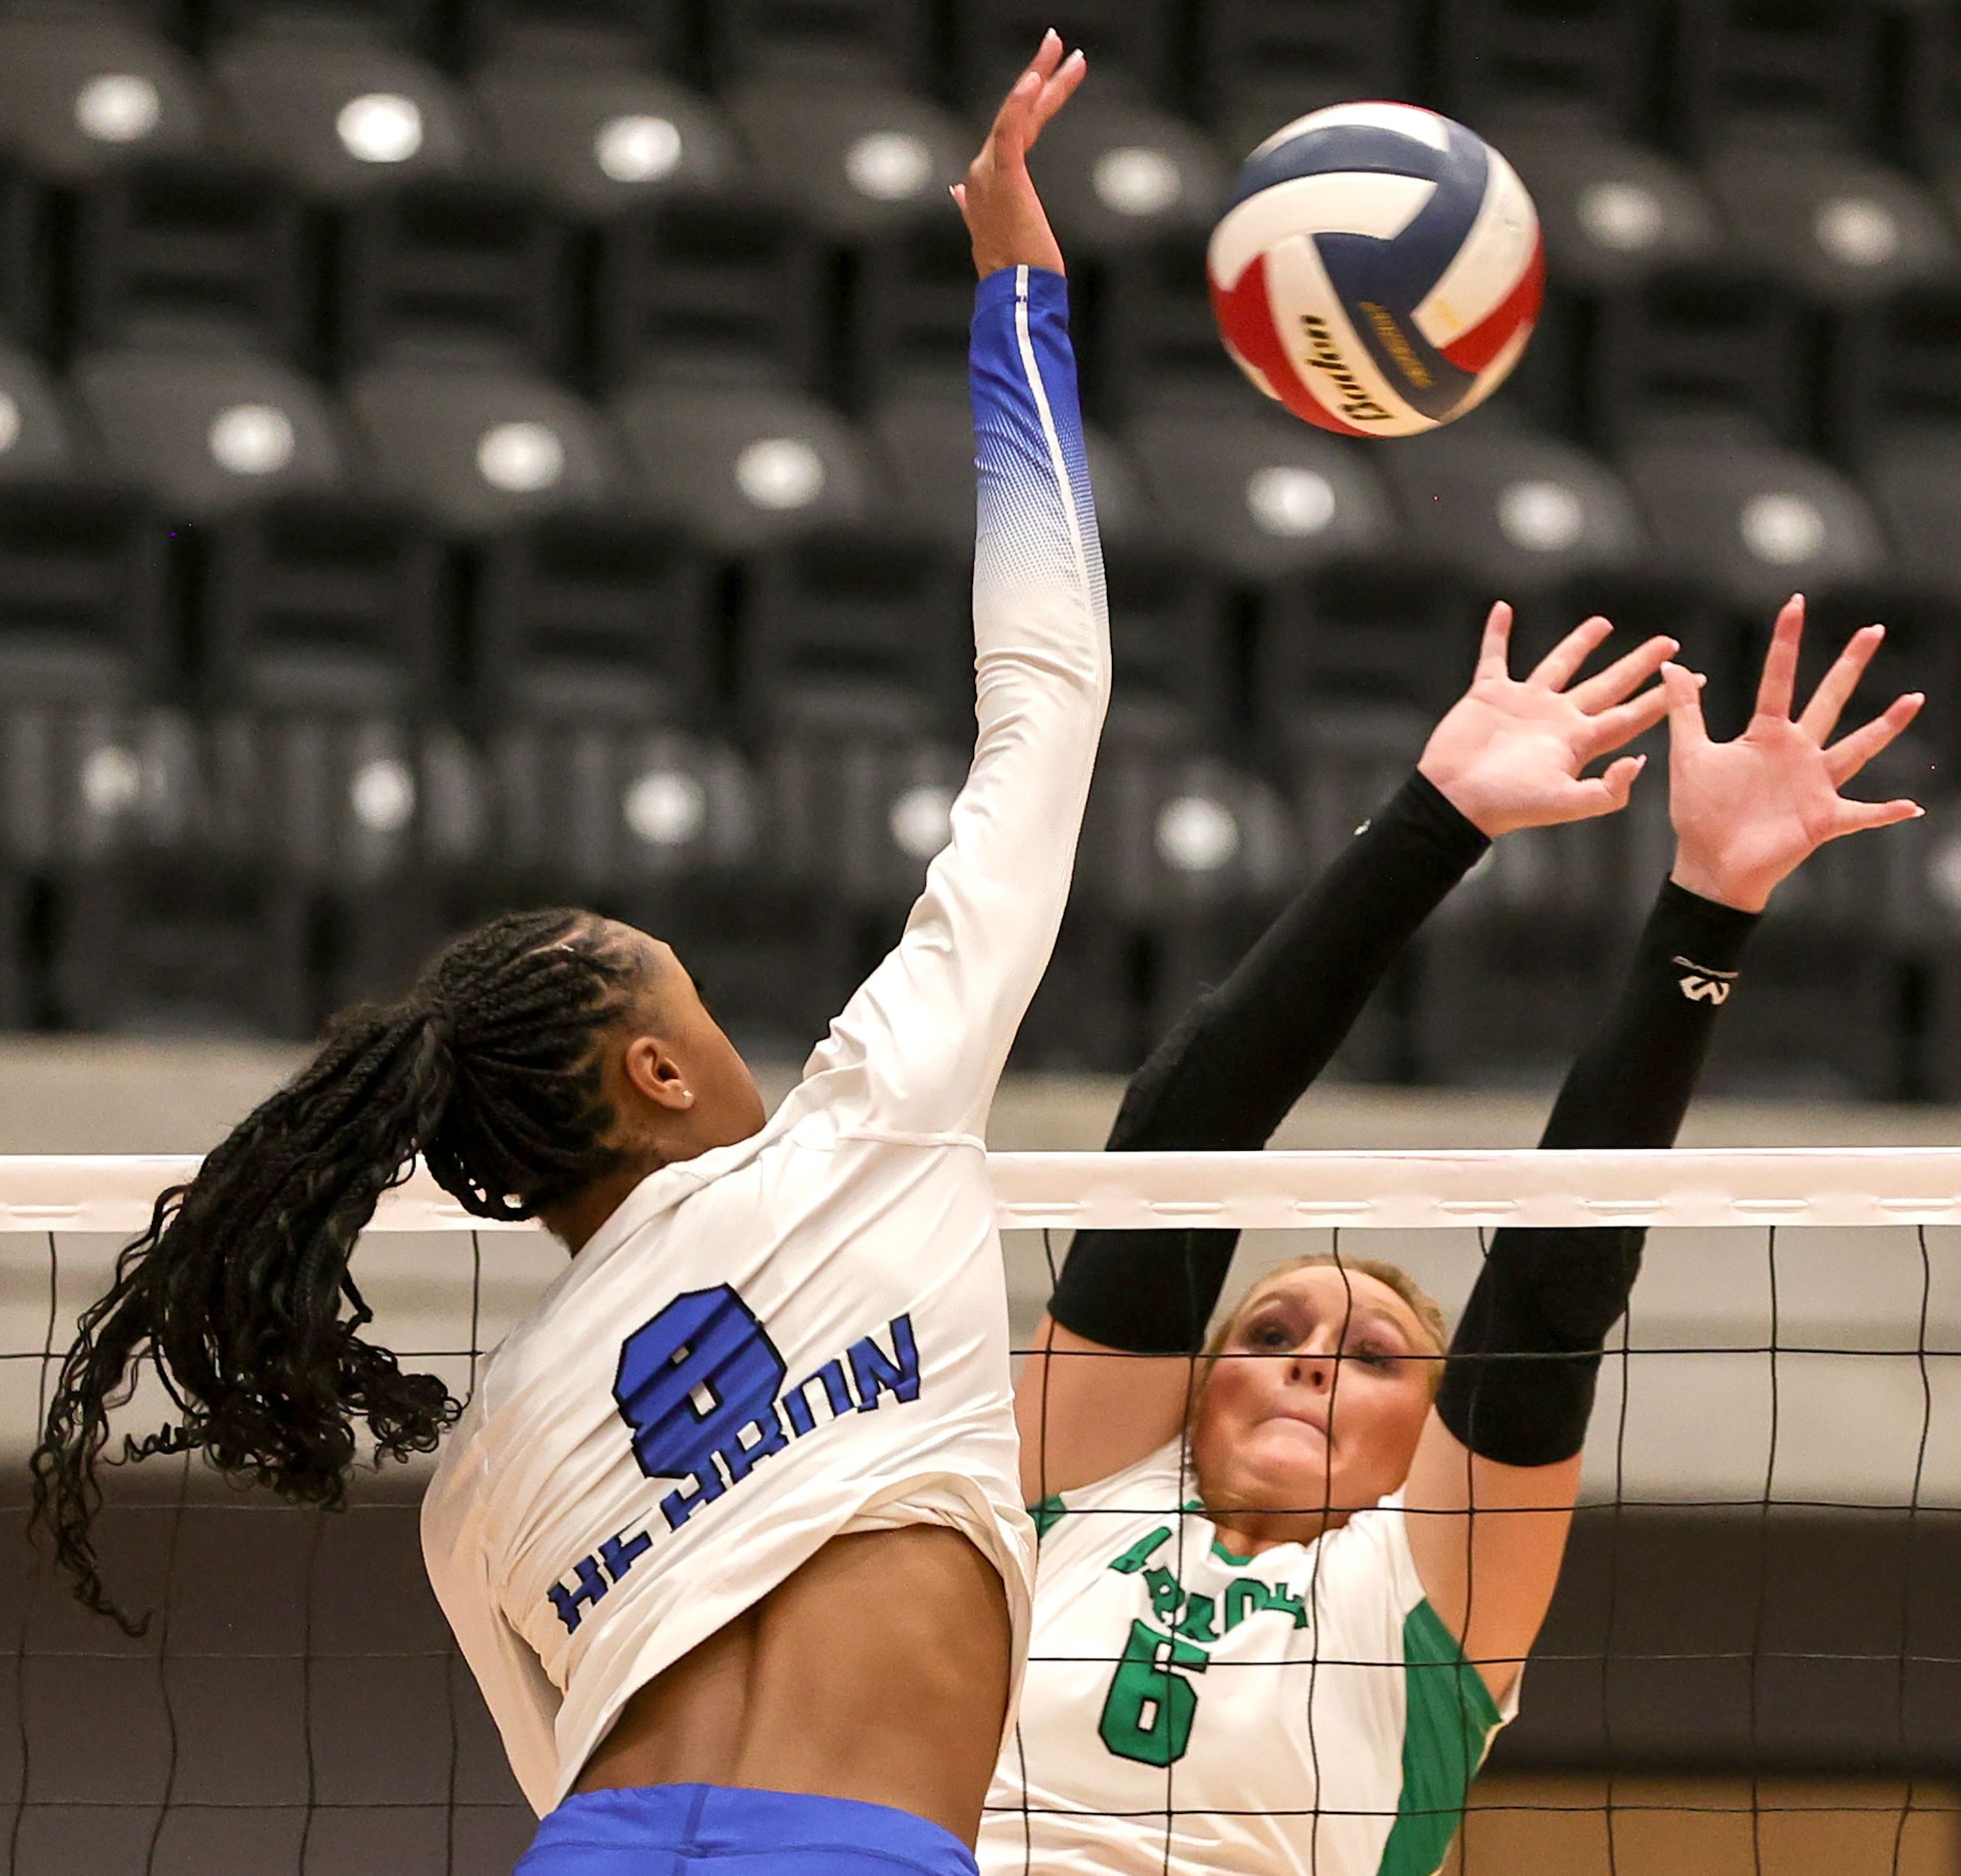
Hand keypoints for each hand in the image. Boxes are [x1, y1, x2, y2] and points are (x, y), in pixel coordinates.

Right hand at [952, 31, 1085, 277]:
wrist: (1014, 296)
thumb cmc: (1014, 274)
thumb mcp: (995, 234)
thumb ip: (971, 209)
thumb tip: (955, 192)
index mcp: (982, 181)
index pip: (1012, 130)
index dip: (1030, 101)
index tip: (1048, 77)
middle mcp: (981, 172)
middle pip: (1014, 114)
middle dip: (1038, 75)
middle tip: (1057, 42)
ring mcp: (989, 174)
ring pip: (1016, 114)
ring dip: (1039, 77)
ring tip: (1061, 48)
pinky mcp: (1004, 178)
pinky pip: (1010, 131)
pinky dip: (1020, 103)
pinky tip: (1035, 79)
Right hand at [1417, 603, 1675, 837]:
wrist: (1454, 800)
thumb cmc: (1506, 806)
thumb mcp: (1564, 804)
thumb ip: (1606, 791)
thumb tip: (1642, 759)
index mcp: (1578, 742)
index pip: (1631, 715)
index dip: (1663, 698)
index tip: (1695, 679)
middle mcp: (1557, 719)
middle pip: (1608, 685)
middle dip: (1638, 665)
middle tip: (1668, 643)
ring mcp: (1524, 704)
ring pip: (1559, 665)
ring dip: (1579, 643)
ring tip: (1603, 622)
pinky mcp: (1489, 695)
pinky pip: (1494, 657)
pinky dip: (1497, 634)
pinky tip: (1503, 610)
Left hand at [1665, 595, 1924, 913]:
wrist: (1708, 865)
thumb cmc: (1700, 813)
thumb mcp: (1689, 755)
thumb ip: (1684, 711)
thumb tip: (1671, 665)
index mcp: (1766, 735)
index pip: (1778, 679)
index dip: (1786, 642)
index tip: (1796, 602)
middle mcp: (1797, 753)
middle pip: (1829, 700)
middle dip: (1849, 666)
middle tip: (1873, 629)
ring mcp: (1814, 784)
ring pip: (1857, 748)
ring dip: (1885, 727)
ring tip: (1912, 700)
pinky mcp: (1823, 818)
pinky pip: (1862, 815)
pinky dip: (1885, 812)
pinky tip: (1912, 807)